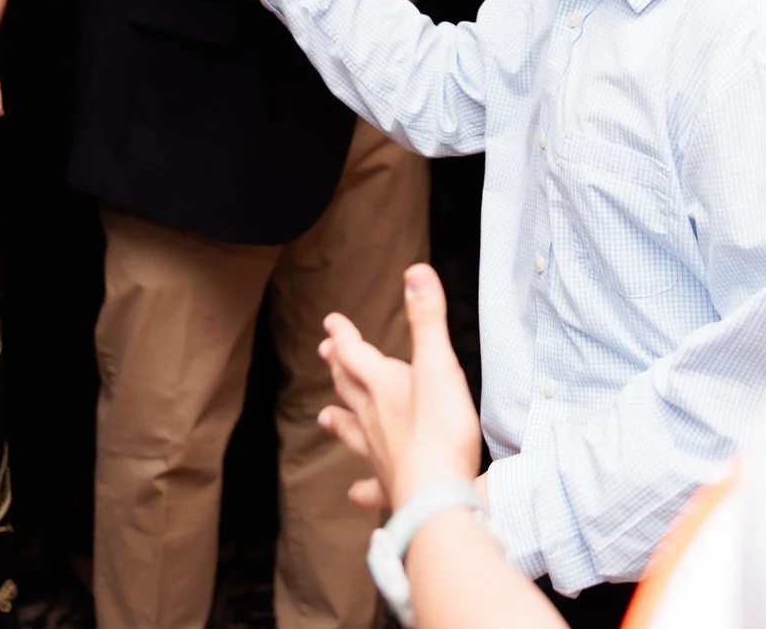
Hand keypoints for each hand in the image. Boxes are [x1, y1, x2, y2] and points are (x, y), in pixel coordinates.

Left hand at [319, 263, 484, 514]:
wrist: (436, 494)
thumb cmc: (441, 429)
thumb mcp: (439, 366)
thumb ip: (427, 319)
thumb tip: (414, 272)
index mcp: (383, 386)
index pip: (356, 354)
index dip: (344, 336)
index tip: (331, 323)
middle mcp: (373, 418)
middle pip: (349, 388)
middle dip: (339, 367)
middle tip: (325, 353)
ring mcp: (378, 454)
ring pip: (352, 433)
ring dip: (339, 422)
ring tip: (324, 417)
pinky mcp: (390, 485)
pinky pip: (371, 486)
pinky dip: (361, 487)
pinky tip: (354, 491)